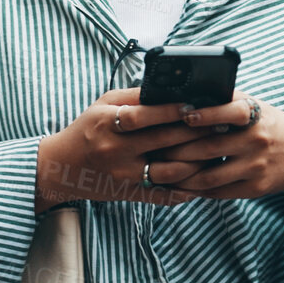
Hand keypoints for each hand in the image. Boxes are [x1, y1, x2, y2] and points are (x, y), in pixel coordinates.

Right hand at [34, 87, 213, 210]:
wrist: (62, 168)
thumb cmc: (88, 129)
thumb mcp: (103, 105)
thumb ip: (134, 96)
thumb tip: (170, 87)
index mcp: (107, 124)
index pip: (142, 116)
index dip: (170, 111)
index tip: (195, 106)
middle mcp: (116, 151)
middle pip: (162, 142)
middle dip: (195, 133)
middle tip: (221, 125)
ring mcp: (124, 176)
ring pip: (169, 172)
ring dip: (197, 162)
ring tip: (218, 151)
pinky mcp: (129, 195)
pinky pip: (163, 195)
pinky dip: (186, 190)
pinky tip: (203, 180)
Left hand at [144, 90, 283, 203]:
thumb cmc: (265, 124)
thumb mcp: (253, 106)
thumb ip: (224, 102)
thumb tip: (182, 97)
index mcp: (254, 114)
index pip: (231, 111)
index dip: (207, 114)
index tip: (184, 114)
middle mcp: (256, 139)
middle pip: (210, 147)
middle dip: (177, 150)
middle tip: (153, 149)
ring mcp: (256, 166)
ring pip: (210, 176)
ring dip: (181, 175)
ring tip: (159, 172)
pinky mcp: (255, 187)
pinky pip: (219, 192)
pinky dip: (196, 190)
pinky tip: (180, 186)